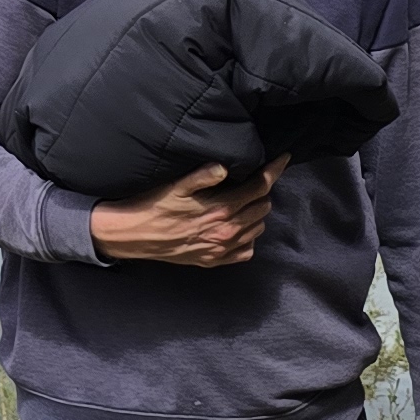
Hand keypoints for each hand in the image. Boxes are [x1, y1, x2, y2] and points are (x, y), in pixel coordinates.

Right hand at [87, 158, 285, 266]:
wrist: (135, 236)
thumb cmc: (155, 205)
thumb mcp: (176, 186)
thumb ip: (203, 176)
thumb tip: (224, 167)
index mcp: (222, 209)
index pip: (260, 187)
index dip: (275, 170)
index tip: (283, 158)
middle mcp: (228, 232)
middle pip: (263, 207)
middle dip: (262, 190)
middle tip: (251, 180)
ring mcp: (223, 249)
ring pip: (258, 228)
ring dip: (255, 213)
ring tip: (242, 202)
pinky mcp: (215, 260)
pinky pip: (247, 250)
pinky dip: (248, 237)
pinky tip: (235, 226)